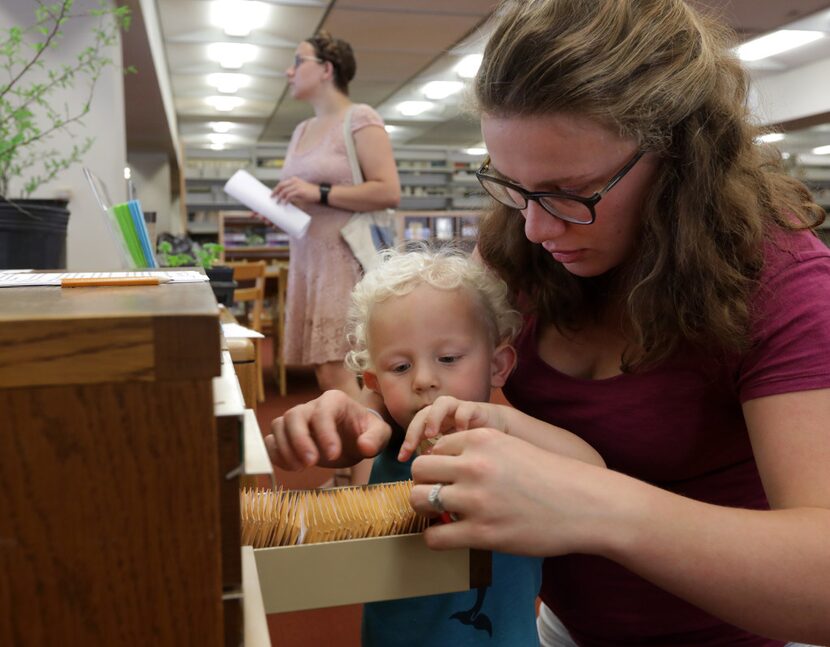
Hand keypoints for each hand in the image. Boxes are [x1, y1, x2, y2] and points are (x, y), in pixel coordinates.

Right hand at [266, 390, 391, 469]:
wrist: (354, 437)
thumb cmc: (366, 431)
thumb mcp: (380, 433)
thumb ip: (375, 438)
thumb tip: (365, 447)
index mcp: (334, 400)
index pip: (322, 412)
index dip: (325, 433)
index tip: (333, 455)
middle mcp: (311, 406)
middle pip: (294, 416)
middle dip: (300, 441)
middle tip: (311, 463)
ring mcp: (296, 419)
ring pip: (279, 426)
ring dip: (286, 449)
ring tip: (301, 468)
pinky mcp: (287, 435)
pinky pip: (271, 440)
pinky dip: (275, 453)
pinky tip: (291, 466)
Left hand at [271, 176, 321, 204]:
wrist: (320, 193)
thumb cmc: (311, 193)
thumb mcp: (300, 190)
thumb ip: (293, 192)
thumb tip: (285, 198)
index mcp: (294, 180)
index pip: (282, 183)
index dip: (276, 188)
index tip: (273, 194)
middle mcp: (294, 181)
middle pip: (281, 186)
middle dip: (275, 192)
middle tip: (272, 198)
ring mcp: (297, 186)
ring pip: (284, 191)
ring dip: (280, 197)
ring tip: (278, 202)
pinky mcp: (299, 191)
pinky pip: (289, 195)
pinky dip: (286, 200)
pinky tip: (284, 203)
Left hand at [399, 396, 506, 460]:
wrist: (505, 435)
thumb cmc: (478, 450)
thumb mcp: (455, 460)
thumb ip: (440, 465)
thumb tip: (422, 482)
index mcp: (438, 426)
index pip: (416, 429)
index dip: (407, 442)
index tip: (402, 459)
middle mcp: (446, 416)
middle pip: (423, 414)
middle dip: (415, 428)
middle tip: (411, 447)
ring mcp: (460, 410)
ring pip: (441, 403)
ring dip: (433, 417)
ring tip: (431, 434)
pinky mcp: (478, 410)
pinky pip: (466, 408)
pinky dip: (461, 417)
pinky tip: (462, 433)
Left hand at [410, 428, 614, 556]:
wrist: (586, 505)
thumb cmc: (552, 477)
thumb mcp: (512, 446)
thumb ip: (479, 451)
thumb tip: (444, 464)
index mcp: (482, 439)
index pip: (435, 447)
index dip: (439, 464)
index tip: (449, 477)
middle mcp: (473, 464)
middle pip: (418, 470)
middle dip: (423, 483)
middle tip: (438, 495)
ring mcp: (475, 499)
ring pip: (418, 500)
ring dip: (426, 510)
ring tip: (443, 516)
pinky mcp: (481, 532)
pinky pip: (434, 536)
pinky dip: (436, 537)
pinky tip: (450, 535)